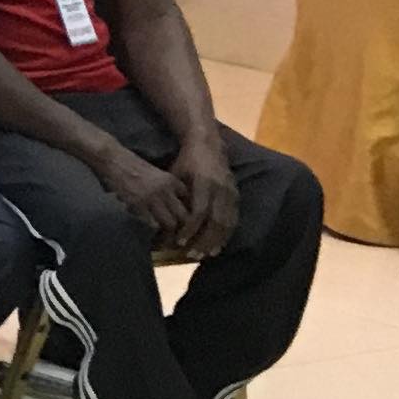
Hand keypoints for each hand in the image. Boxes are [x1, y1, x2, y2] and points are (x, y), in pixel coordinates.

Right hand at [89, 141, 193, 246]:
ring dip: (169, 233)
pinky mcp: (138, 205)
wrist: (113, 159)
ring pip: (170, 223)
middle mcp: (166, 190)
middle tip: (179, 238)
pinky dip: (152, 232)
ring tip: (165, 241)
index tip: (186, 223)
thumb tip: (174, 204)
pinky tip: (150, 235)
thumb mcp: (156, 173)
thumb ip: (167, 187)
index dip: (188, 213)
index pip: (189, 201)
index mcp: (171, 181)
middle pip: (184, 215)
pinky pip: (151, 224)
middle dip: (183, 228)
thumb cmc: (131, 165)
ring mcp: (152, 199)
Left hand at [167, 138, 240, 259]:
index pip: (199, 212)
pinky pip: (234, 219)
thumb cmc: (187, 160)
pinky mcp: (236, 195)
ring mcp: (231, 192)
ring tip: (205, 255)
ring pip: (227, 222)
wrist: (208, 143)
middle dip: (204, 240)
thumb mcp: (176, 175)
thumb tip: (162, 220)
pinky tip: (218, 245)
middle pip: (215, 221)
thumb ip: (174, 196)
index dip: (190, 229)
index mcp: (204, 183)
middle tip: (192, 255)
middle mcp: (220, 189)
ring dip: (216, 241)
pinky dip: (226, 234)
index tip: (180, 242)